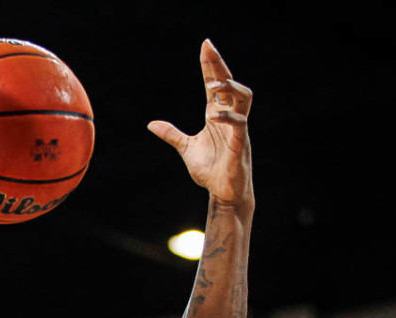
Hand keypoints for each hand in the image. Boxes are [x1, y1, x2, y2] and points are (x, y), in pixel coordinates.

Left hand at [148, 39, 253, 213]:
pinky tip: (213, 116)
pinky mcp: (241, 144)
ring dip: (230, 86)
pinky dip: (227, 117)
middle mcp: (229, 117)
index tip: (205, 46)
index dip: (210, 66)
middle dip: (220, 64)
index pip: (214, 85)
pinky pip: (240, 124)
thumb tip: (151, 124)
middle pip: (230, 83)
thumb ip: (172, 134)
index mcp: (216, 116)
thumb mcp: (186, 148)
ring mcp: (237, 129)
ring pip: (244, 97)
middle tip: (209, 47)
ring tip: (213, 83)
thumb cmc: (211, 171)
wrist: (223, 193)